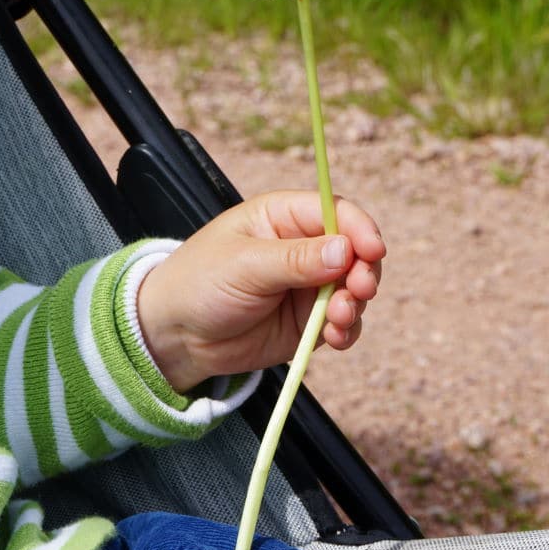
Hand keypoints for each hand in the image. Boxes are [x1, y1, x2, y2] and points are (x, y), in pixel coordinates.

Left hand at [137, 190, 384, 392]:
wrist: (175, 335)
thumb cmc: (199, 282)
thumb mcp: (244, 265)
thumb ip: (295, 259)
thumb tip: (346, 250)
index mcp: (284, 216)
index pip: (336, 212)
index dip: (360, 228)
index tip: (373, 251)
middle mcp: (303, 247)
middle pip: (355, 250)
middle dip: (364, 271)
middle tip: (358, 291)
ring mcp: (308, 285)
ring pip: (353, 288)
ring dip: (355, 304)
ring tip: (336, 320)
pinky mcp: (308, 320)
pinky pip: (342, 322)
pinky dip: (346, 329)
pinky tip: (334, 337)